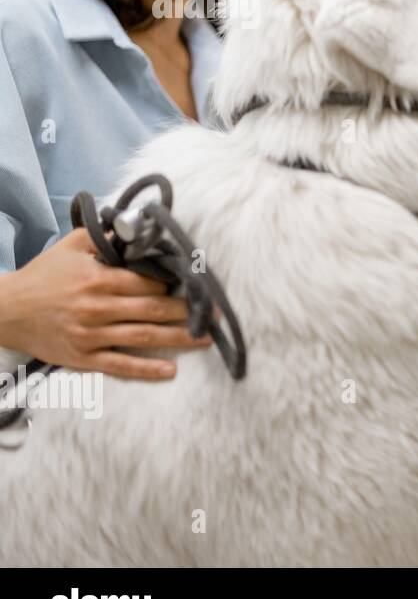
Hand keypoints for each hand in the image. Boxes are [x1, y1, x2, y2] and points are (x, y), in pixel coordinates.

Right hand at [0, 228, 211, 379]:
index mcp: (99, 278)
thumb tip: (138, 227)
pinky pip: (120, 365)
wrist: (6, 310)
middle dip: (189, 311)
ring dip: (179, 338)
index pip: (149, 282)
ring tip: (206, 339)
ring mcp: (92, 335)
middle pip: (154, 309)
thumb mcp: (71, 246)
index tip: (196, 286)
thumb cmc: (44, 275)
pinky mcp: (83, 358)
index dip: (174, 284)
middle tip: (216, 314)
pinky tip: (171, 371)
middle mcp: (98, 307)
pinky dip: (147, 369)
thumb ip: (106, 237)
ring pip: (144, 337)